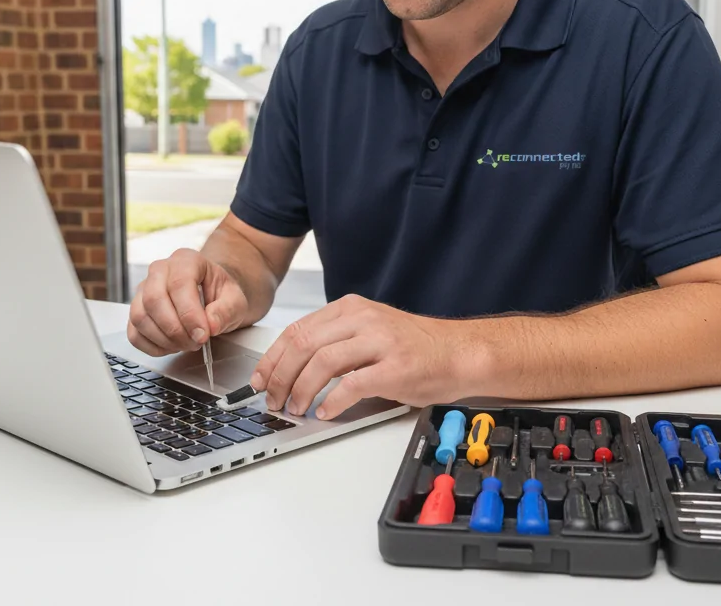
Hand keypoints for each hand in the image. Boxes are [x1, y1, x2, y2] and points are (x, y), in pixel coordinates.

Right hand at [128, 248, 249, 355]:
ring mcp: (144, 290)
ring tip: (186, 344)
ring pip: (140, 317)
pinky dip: (152, 346)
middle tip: (195, 342)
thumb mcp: (235, 300)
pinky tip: (172, 346)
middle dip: (175, 329)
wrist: (211, 296)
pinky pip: (134, 333)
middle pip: (154, 299)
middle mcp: (160, 271)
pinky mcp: (137, 310)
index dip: (190, 314)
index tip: (203, 334)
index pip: (179, 284)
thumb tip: (210, 325)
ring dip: (164, 340)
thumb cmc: (220, 294)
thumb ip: (226, 311)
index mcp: (186, 260)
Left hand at [250, 294, 476, 419]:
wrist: (460, 352)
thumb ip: (336, 341)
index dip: (272, 358)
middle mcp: (363, 320)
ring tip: (296, 408)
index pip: (298, 330)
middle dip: (280, 376)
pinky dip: (333, 401)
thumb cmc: (416, 348)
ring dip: (301, 389)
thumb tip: (294, 370)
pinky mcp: (395, 368)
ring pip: (322, 362)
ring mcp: (380, 342)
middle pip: (304, 344)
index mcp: (351, 309)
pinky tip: (326, 411)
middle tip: (272, 399)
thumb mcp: (370, 332)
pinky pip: (352, 384)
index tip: (260, 379)